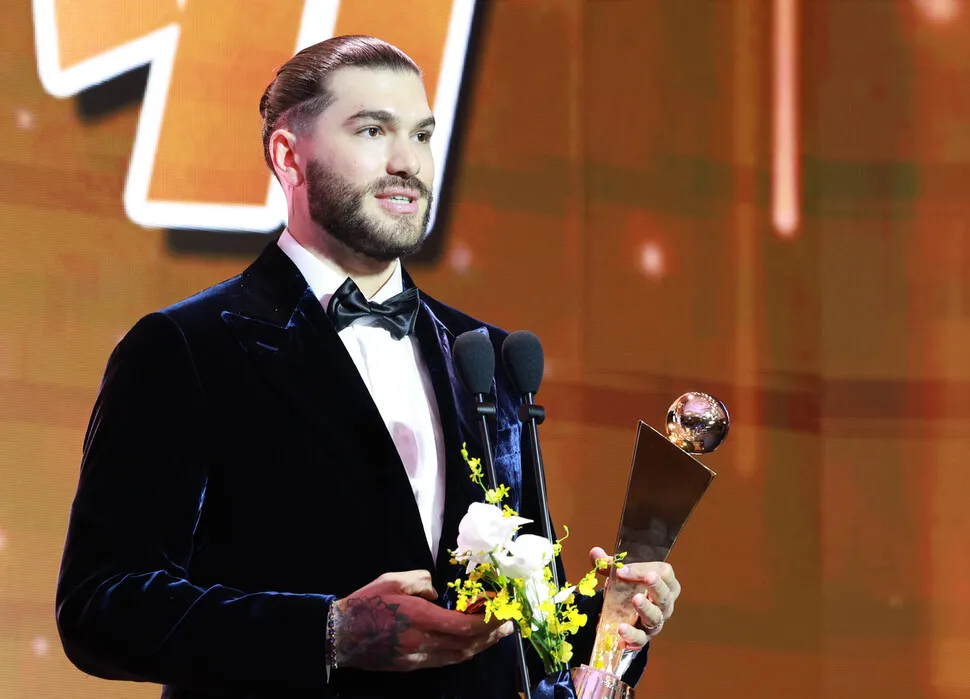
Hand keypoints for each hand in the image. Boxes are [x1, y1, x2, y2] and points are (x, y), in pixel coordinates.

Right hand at [332, 569, 513, 671]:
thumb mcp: (393, 579)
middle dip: (492, 634)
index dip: (488, 620)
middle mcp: (422, 642)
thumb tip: (438, 593)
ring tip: (496, 635)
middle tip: (509, 624)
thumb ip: (422, 582)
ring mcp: (417, 658)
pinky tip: (470, 645)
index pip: (465, 626)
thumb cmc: (366, 603)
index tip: (501, 609)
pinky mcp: (411, 666)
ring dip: (481, 646)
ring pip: (458, 656)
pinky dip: (462, 653)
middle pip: (467, 644)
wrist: (339, 635)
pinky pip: (444, 661)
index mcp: (420, 617)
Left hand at [589, 547, 680, 650]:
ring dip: (645, 609)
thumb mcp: (622, 574)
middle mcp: (665, 603)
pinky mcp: (644, 636)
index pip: (664, 572)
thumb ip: (609, 564)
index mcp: (665, 583)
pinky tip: (622, 633)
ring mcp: (656, 621)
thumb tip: (594, 553)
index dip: (645, 569)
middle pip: (665, 595)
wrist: (628, 611)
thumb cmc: (631, 587)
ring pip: (655, 617)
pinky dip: (632, 637)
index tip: (622, 569)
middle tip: (647, 578)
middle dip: (656, 587)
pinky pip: (641, 639)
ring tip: (634, 601)